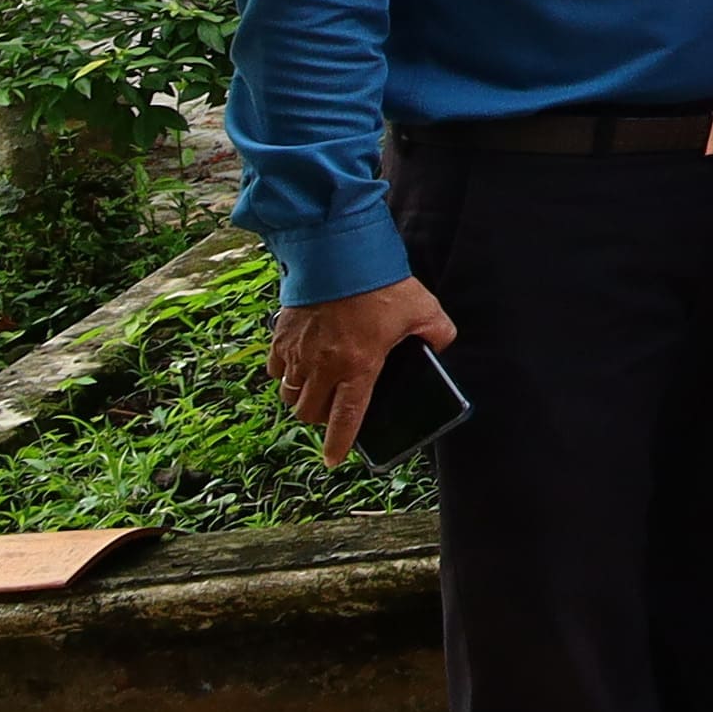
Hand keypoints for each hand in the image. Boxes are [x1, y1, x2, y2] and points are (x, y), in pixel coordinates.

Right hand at [270, 273, 463, 454]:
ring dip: (302, 399)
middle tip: (335, 411)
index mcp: (359, 366)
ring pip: (289, 394)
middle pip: (310, 412)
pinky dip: (284, 375)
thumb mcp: (426, 310)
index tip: (333, 459)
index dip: (339, 443)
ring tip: (318, 390)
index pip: (346, 418)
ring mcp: (297, 351)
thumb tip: (438, 346)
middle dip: (321, 419)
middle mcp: (322, 365)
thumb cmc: (382, 283)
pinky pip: (274, 369)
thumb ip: (438, 334)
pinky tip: (300, 367)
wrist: (338, 252)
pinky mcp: (280, 335)